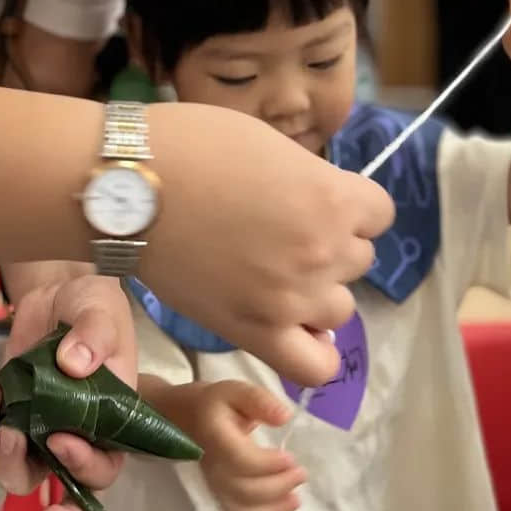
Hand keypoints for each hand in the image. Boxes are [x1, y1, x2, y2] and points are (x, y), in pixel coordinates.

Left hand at [0, 271, 134, 510]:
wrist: (57, 292)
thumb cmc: (93, 305)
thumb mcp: (102, 310)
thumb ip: (94, 334)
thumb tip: (76, 363)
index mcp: (112, 422)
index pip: (106, 467)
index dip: (86, 469)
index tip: (62, 441)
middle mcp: (78, 437)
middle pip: (69, 494)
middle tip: (36, 490)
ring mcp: (40, 430)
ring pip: (22, 475)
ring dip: (8, 463)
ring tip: (4, 426)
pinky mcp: (8, 415)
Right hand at [141, 102, 392, 387]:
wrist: (130, 187)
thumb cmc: (192, 147)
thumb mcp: (270, 145)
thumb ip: (309, 180)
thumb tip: (320, 206)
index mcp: (332, 196)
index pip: (380, 213)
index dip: (350, 205)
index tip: (315, 201)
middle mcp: (324, 250)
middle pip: (358, 258)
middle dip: (328, 245)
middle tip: (278, 233)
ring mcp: (293, 297)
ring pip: (340, 308)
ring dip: (316, 293)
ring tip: (273, 274)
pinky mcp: (256, 331)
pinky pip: (313, 365)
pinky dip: (311, 350)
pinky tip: (290, 326)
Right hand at [176, 380, 304, 510]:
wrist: (183, 419)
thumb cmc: (217, 404)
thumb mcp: (236, 391)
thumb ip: (259, 401)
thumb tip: (284, 417)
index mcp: (215, 437)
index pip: (240, 460)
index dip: (269, 465)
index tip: (291, 458)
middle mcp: (212, 467)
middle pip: (244, 490)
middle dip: (278, 487)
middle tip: (300, 474)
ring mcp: (214, 487)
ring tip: (295, 500)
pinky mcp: (219, 498)